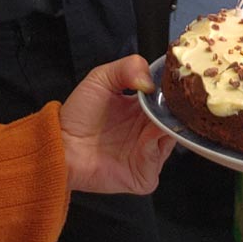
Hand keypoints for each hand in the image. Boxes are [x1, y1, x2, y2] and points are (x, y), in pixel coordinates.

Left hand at [60, 55, 175, 194]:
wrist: (62, 146)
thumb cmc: (78, 116)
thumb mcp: (101, 78)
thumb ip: (127, 67)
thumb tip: (150, 81)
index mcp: (145, 109)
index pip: (171, 99)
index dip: (176, 89)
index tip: (180, 79)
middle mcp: (150, 131)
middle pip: (176, 118)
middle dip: (177, 107)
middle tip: (176, 97)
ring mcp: (149, 153)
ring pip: (172, 136)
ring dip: (167, 124)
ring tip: (159, 114)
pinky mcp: (145, 173)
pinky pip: (157, 157)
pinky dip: (155, 144)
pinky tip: (147, 135)